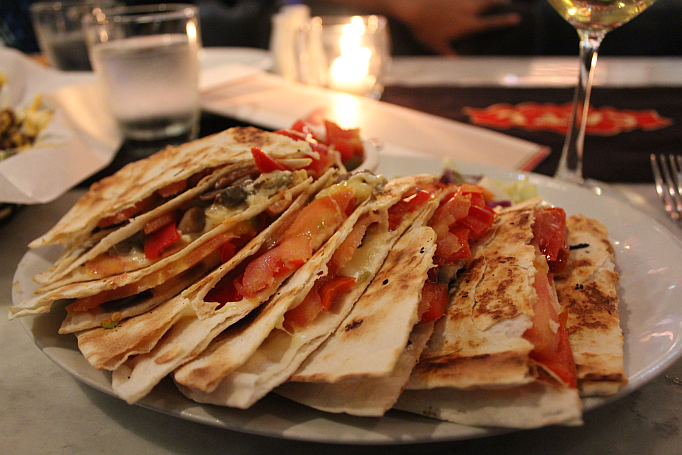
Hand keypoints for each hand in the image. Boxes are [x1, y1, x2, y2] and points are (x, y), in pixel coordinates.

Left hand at [389, 0, 522, 54]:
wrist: (412, 9)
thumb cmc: (424, 29)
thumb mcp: (436, 45)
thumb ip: (448, 53)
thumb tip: (456, 62)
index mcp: (466, 25)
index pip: (489, 23)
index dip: (504, 21)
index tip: (516, 18)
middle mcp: (466, 10)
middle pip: (488, 3)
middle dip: (499, 2)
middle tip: (507, 1)